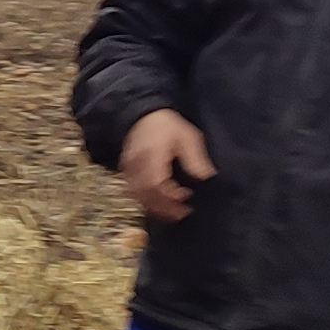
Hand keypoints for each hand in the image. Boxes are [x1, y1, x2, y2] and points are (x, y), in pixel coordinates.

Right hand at [118, 109, 215, 224]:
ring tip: (172, 213)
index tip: (187, 197)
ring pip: (136, 195)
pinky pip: (131, 192)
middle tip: (183, 213)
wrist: (142, 116)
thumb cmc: (168, 126)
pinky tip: (158, 205)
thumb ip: (195, 158)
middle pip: (144, 193)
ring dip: (154, 207)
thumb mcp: (188, 137)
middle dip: (164, 206)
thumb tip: (205, 178)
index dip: (170, 195)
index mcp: (152, 154)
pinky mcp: (125, 172)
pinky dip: (145, 202)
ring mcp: (127, 168)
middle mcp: (136, 163)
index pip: (155, 181)